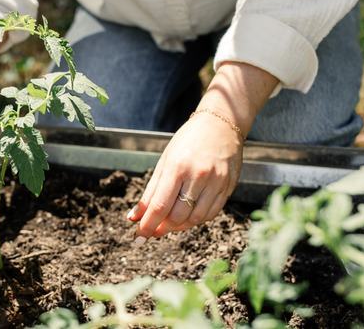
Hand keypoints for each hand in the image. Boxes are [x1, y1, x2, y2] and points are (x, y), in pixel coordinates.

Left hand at [125, 111, 242, 245]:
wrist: (221, 125)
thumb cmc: (188, 141)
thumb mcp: (165, 161)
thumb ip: (150, 191)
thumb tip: (134, 217)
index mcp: (178, 166)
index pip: (160, 206)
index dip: (147, 226)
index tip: (137, 239)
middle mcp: (199, 175)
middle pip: (177, 216)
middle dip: (161, 229)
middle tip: (151, 233)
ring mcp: (217, 182)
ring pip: (195, 219)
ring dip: (178, 227)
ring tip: (167, 225)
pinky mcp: (229, 187)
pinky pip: (211, 213)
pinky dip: (195, 220)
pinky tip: (186, 217)